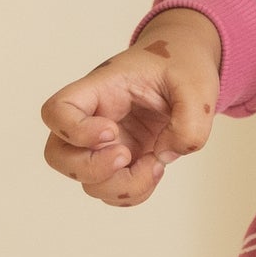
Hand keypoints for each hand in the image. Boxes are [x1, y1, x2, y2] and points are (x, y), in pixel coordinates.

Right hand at [38, 8, 223, 208]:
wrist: (188, 66)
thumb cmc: (183, 65)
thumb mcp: (198, 85)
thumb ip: (190, 122)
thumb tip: (164, 156)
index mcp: (102, 89)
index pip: (57, 111)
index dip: (75, 130)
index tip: (112, 129)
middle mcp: (95, 118)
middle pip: (59, 156)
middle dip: (92, 170)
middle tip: (127, 156)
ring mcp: (106, 143)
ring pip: (87, 182)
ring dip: (122, 186)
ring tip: (156, 162)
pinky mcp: (124, 160)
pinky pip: (113, 191)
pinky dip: (135, 191)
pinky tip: (157, 166)